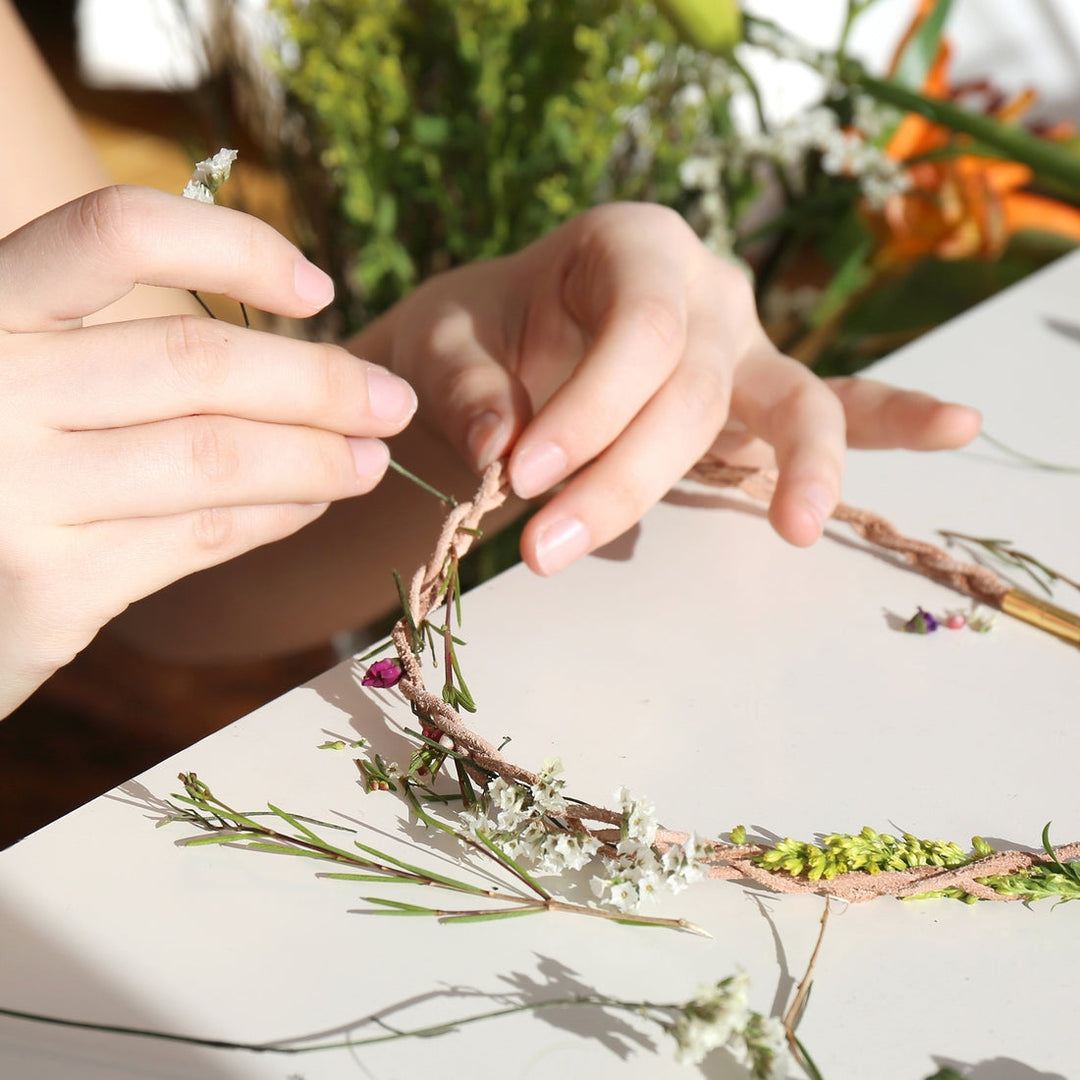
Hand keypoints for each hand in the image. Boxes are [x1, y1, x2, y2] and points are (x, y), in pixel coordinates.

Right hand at [0, 185, 416, 717]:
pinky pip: (198, 536)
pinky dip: (273, 517)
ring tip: (371, 460)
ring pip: (214, 457)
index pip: (116, 234)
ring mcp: (10, 490)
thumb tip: (297, 358)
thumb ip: (118, 355)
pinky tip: (311, 504)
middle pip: (196, 362)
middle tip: (394, 403)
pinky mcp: (44, 587)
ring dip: (317, 458)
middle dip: (321, 383)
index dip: (235, 247)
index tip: (320, 290)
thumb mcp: (26, 380)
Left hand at [378, 203, 979, 573]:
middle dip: (625, 477)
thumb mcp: (446, 344)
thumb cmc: (480, 335)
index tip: (520, 478)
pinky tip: (958, 428)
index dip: (588, 412)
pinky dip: (892, 422)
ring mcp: (746, 344)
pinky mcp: (759, 400)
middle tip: (546, 549)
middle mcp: (706, 286)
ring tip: (796, 521)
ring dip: (803, 466)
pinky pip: (835, 406)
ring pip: (793, 400)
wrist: (502, 340)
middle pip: (697, 389)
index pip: (640, 332)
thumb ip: (468, 387)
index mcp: (632, 245)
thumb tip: (505, 447)